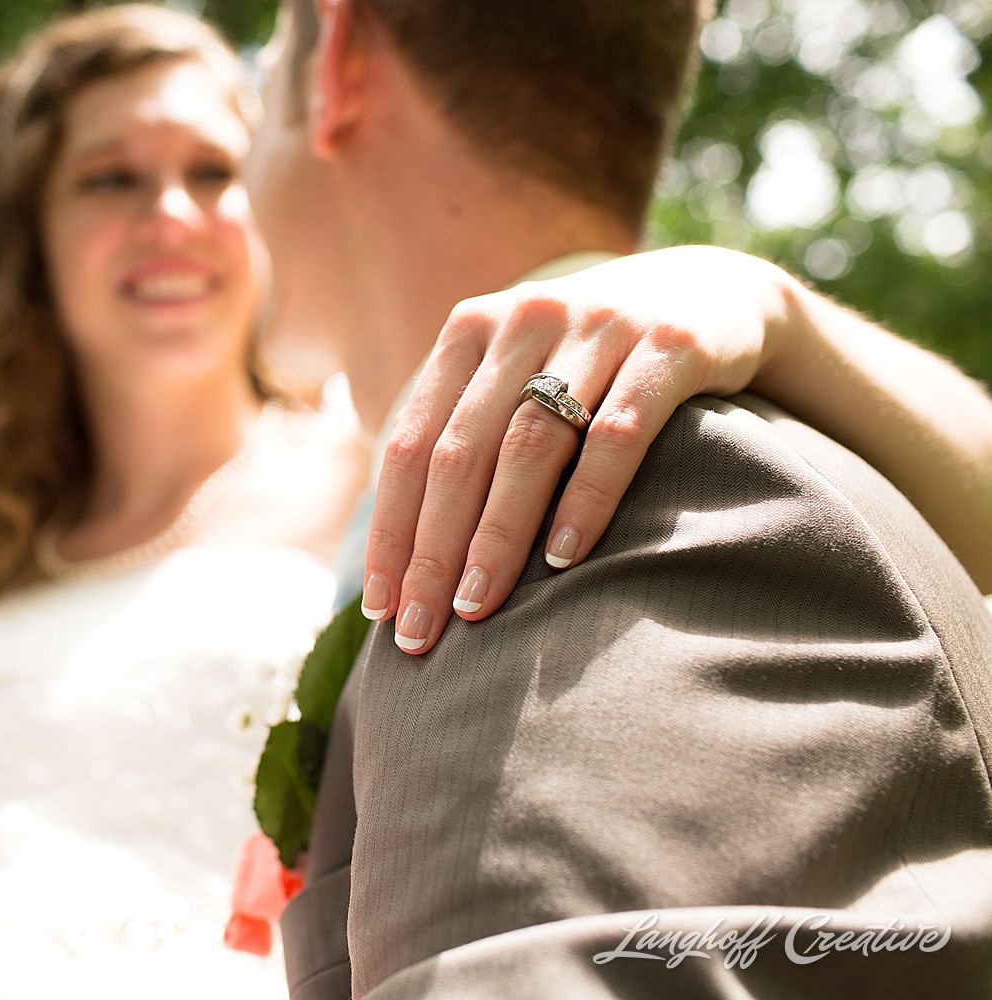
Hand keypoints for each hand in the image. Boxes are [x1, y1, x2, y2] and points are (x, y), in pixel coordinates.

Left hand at [365, 246, 800, 653]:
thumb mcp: (518, 373)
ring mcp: (599, 326)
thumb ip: (464, 433)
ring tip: (477, 605)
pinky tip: (563, 559)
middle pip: (460, 452)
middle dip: (432, 550)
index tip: (378, 608)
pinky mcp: (671, 345)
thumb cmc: (594, 362)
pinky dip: (586, 499)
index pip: (409, 444)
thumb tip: (401, 552)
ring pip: (529, 444)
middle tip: (419, 633)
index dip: (389, 530)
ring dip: (497, 535)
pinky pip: (619, 433)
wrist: (717, 292)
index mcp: (470, 331)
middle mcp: (525, 319)